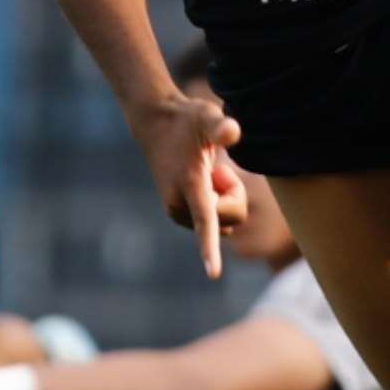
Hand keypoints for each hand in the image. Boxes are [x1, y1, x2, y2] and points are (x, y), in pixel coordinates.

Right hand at [136, 94, 247, 279]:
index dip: (210, 248)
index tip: (213, 274)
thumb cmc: (186, 119)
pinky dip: (216, 203)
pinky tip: (201, 180)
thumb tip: (232, 132)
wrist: (154, 126)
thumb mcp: (205, 115)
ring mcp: (178, 212)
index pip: (206, 220)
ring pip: (223, 222)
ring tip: (206, 171)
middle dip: (235, 197)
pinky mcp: (179, 215)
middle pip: (230, 219)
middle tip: (219, 169)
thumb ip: (220, 125)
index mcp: (189, 185)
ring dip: (225, 199)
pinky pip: (214, 222)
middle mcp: (179, 205)